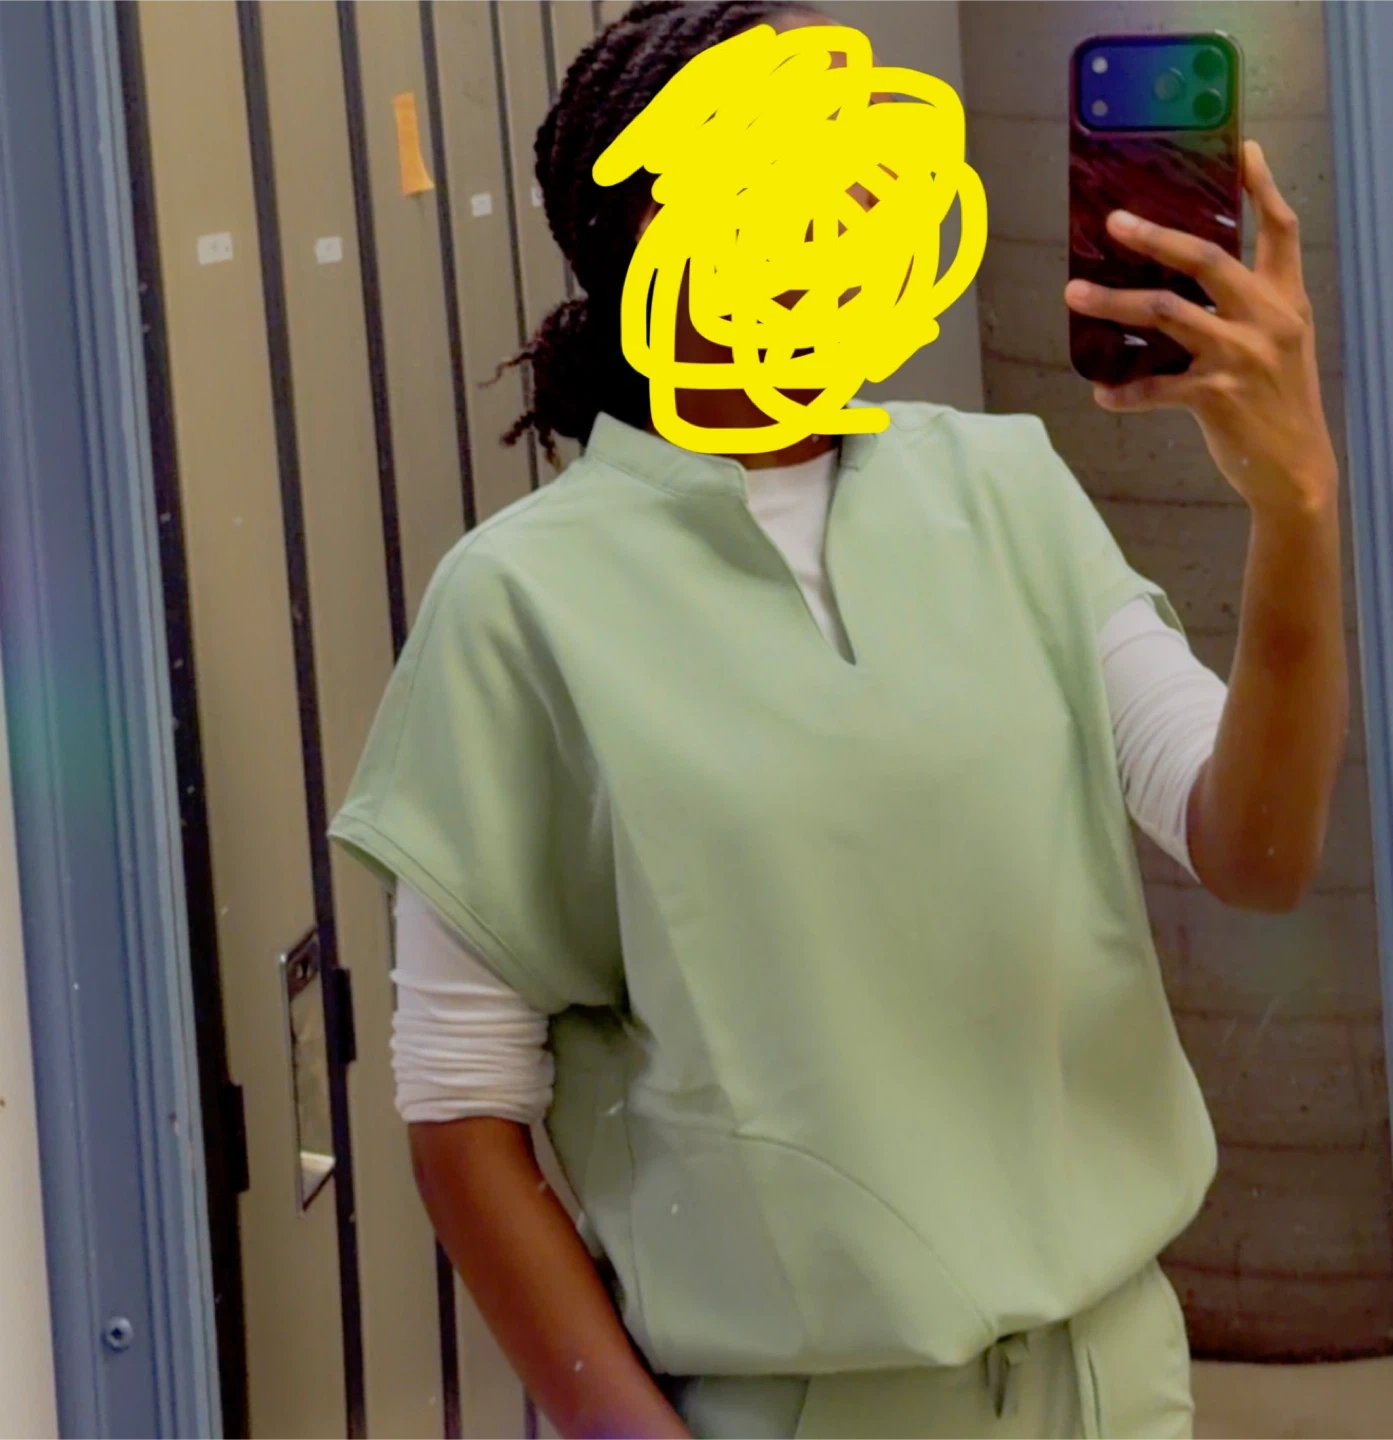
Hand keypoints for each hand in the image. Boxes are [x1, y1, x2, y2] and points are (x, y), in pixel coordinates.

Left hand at [1063, 140, 1337, 516]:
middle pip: (1205, 258)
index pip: (1280, 229)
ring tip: (1074, 294)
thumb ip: (1247, 307)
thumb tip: (1185, 285)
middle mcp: (1268, 317)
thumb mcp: (1280, 342)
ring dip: (1112, 303)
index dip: (1262, 186)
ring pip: (1165, 313)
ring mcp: (1241, 356)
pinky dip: (1124, 391)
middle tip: (1113, 222)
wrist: (1296, 467)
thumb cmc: (1279, 400)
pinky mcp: (1215, 396)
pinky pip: (1154, 387)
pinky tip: (1102, 393)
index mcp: (1286, 298)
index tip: (1243, 148)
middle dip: (1154, 237)